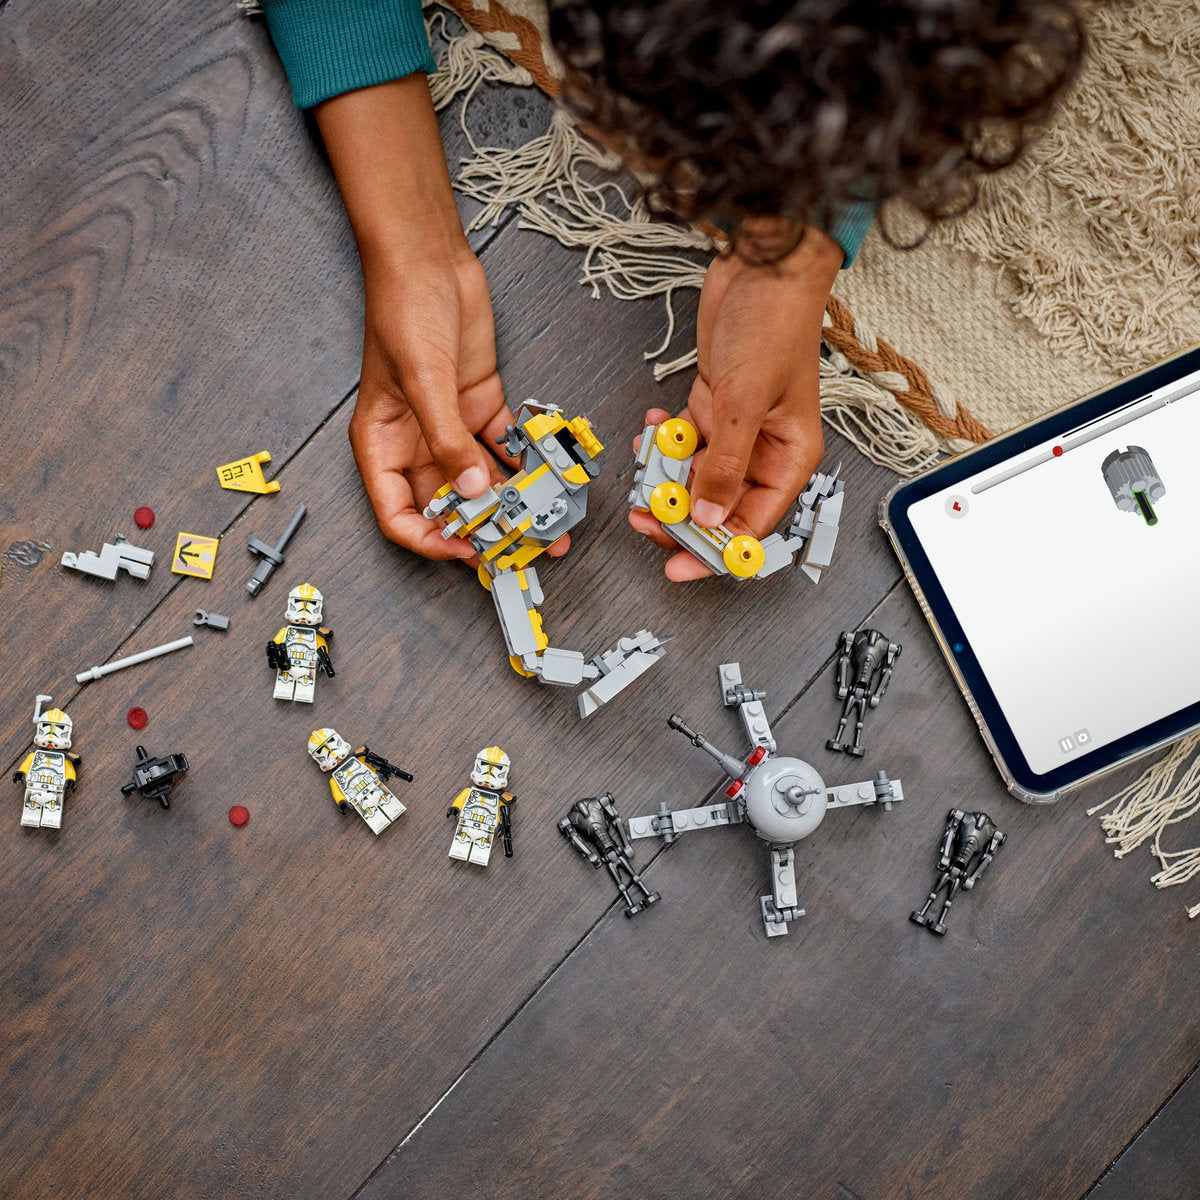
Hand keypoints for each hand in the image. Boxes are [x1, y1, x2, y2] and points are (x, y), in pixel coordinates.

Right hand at [350, 244, 519, 559]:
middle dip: (482, 528)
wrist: (428, 259)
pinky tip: (550, 476)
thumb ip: (446, 441)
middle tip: (520, 545)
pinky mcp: (479, 406)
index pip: (398, 514)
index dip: (430, 540)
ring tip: (547, 521)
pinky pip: (504, 447)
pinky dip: (525, 462)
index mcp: (383, 445)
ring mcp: (450, 426)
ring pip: (481, 480)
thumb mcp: (423, 381)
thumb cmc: (403, 311)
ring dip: (512, 502)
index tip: (466, 550)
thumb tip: (473, 492)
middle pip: (447, 504)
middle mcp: (416, 443)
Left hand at [629, 223, 842, 578]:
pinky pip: (682, 442)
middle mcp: (764, 451)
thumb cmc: (774, 324)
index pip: (753, 525)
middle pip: (719, 507)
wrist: (761, 267)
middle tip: (645, 519)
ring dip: (665, 476)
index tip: (679, 565)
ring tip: (642, 466)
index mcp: (789, 458)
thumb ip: (724, 464)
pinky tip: (651, 427)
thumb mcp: (744, 402)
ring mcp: (735, 431)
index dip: (716, 551)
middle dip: (680, 516)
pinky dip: (663, 440)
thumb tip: (706, 518)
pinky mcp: (712, 408)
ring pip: (695, 476)